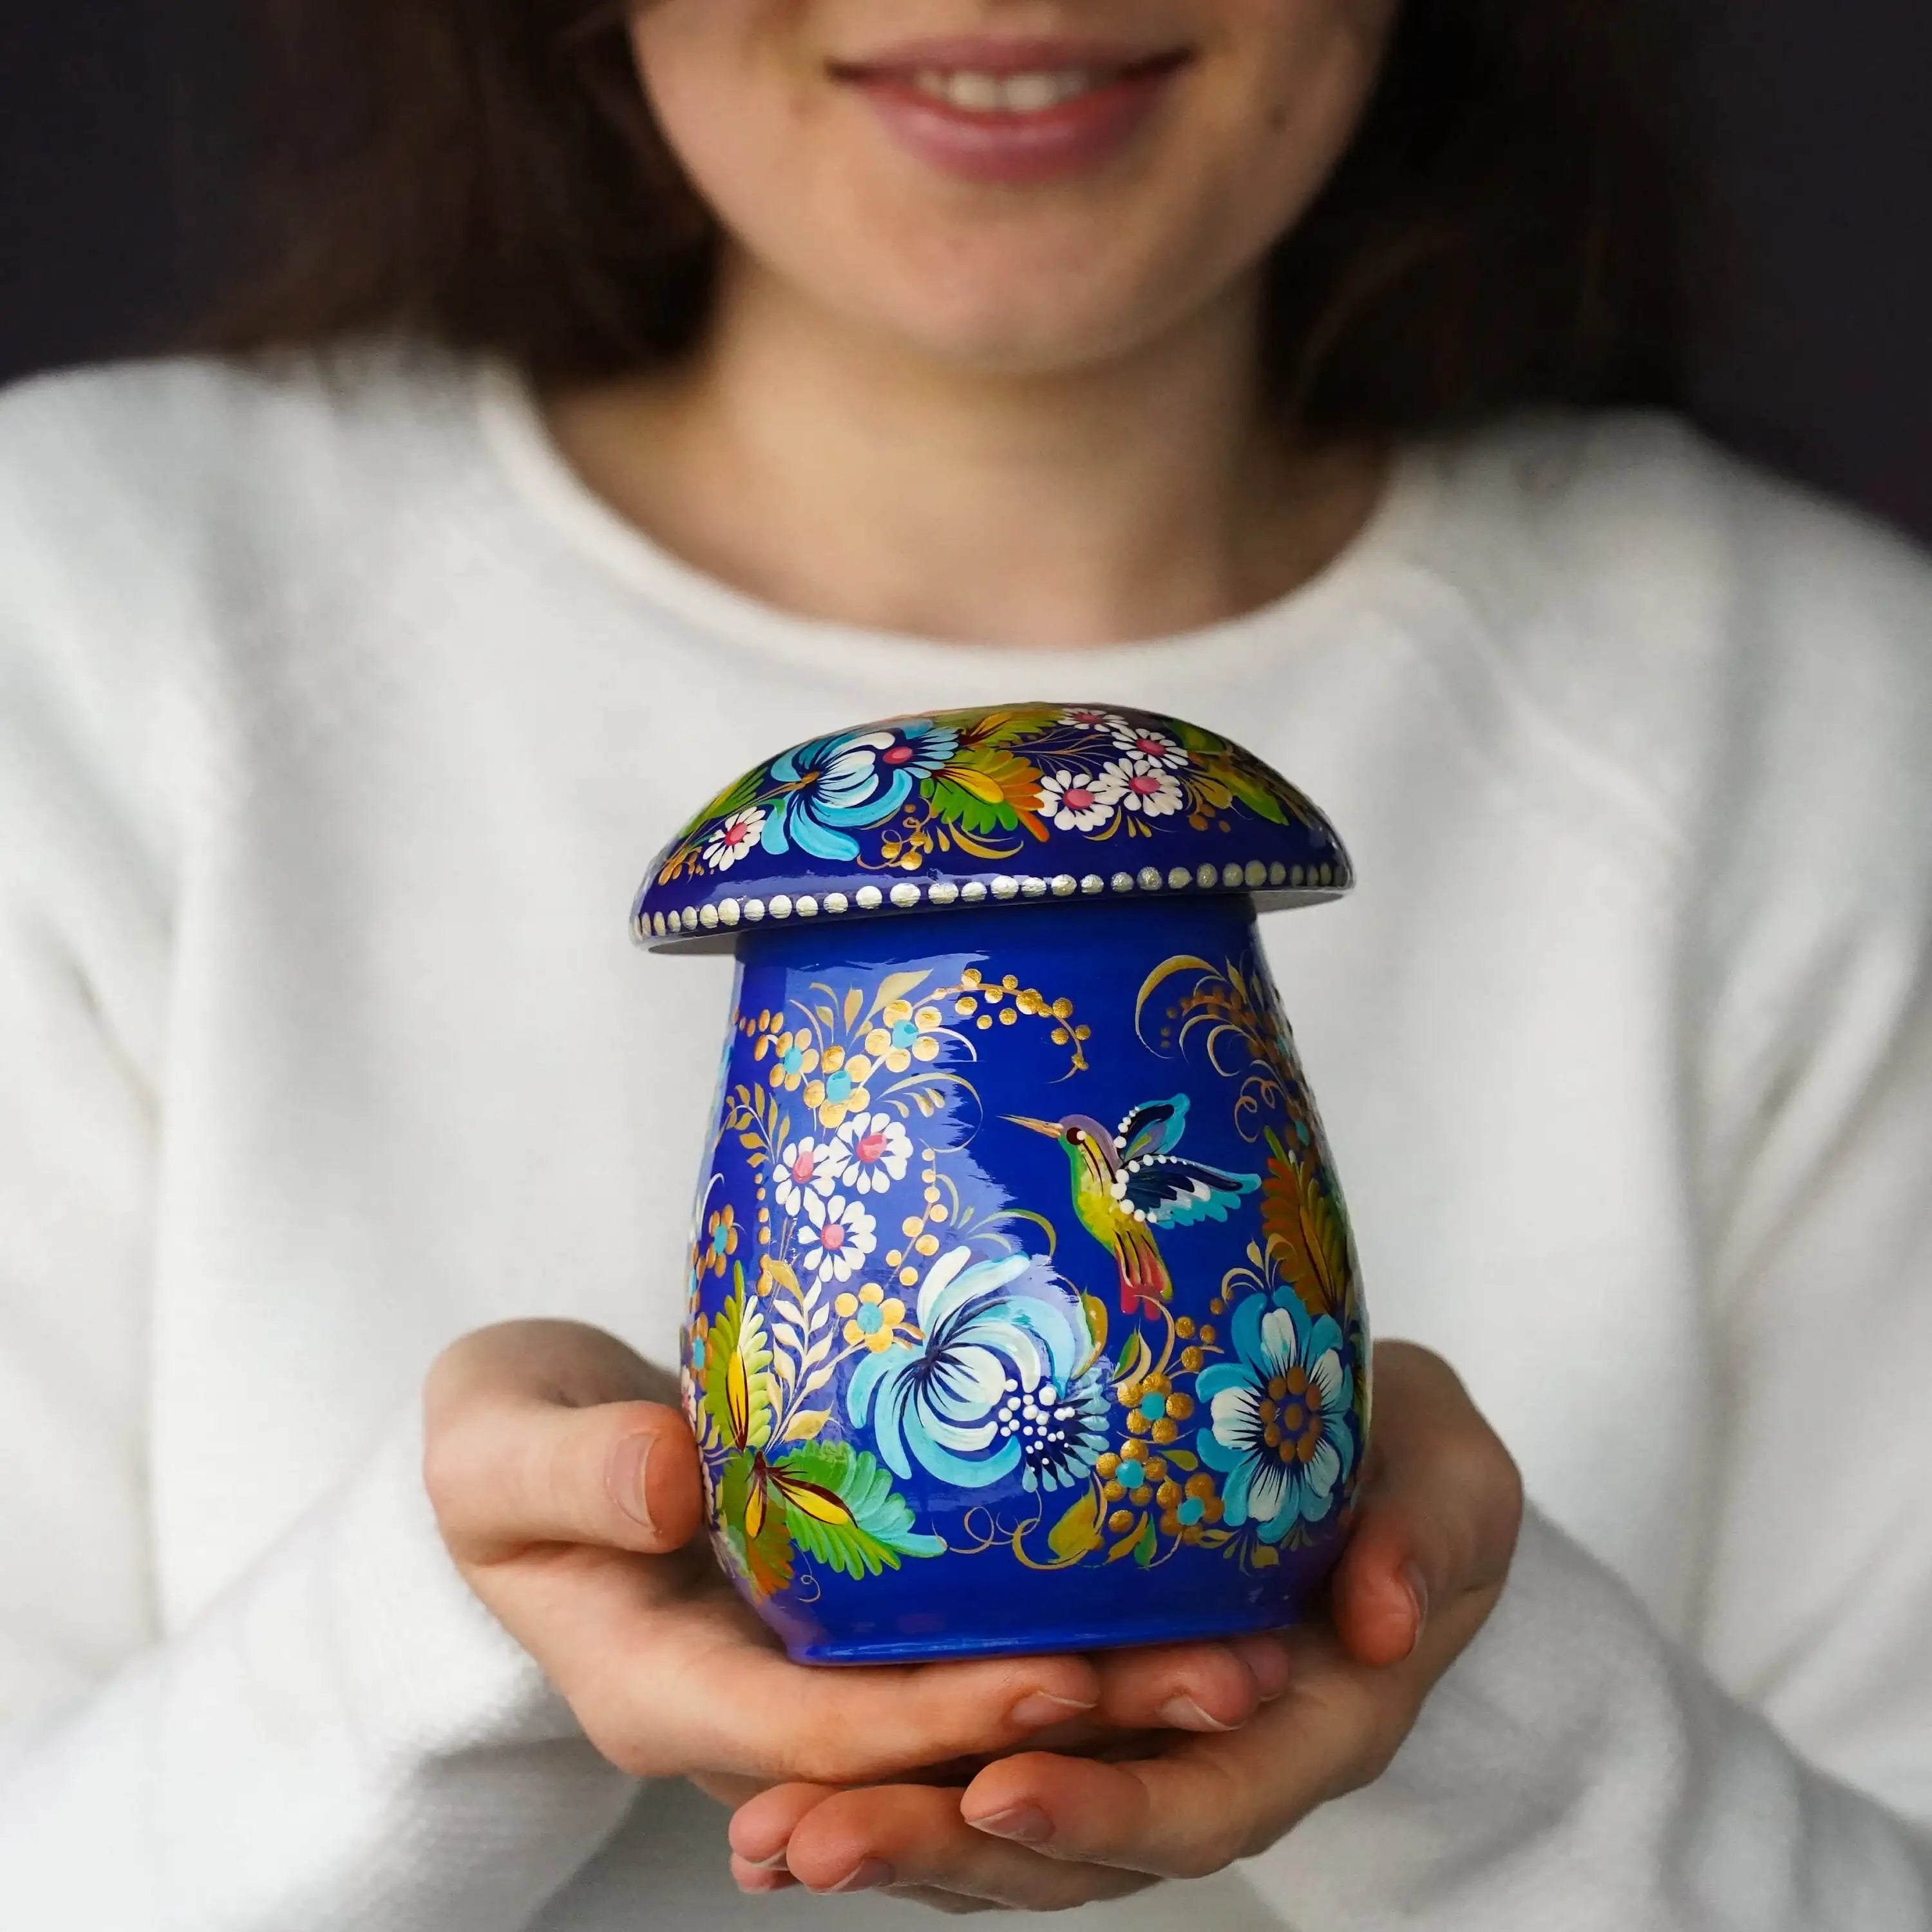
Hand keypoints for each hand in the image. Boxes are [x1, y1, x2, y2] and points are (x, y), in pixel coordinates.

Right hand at [423, 1321, 1313, 1790]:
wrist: (516, 1466)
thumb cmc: (495, 1453)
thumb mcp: (493, 1446)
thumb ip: (567, 1469)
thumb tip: (666, 1479)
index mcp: (662, 1691)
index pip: (819, 1734)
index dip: (941, 1718)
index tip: (1064, 1677)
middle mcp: (753, 1717)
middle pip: (930, 1755)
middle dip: (1083, 1736)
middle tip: (1240, 1678)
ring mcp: (809, 1683)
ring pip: (970, 1730)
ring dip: (1112, 1707)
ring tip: (1257, 1652)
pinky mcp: (852, 1638)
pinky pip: (968, 1671)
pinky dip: (1070, 1653)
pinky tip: (1179, 1603)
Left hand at [725, 1341, 1522, 1911]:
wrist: (1370, 1458)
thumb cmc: (1411, 1465)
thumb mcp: (1451, 1477)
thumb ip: (1430, 1536)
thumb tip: (1388, 1620)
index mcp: (1306, 1727)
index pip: (1203, 1797)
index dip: (1105, 1808)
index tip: (996, 1787)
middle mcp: (1205, 1760)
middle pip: (1074, 1841)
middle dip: (943, 1849)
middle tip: (810, 1842)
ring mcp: (1130, 1744)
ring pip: (1009, 1821)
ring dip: (891, 1835)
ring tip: (765, 1839)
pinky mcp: (1070, 1706)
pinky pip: (979, 1760)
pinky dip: (890, 1782)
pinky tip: (780, 1793)